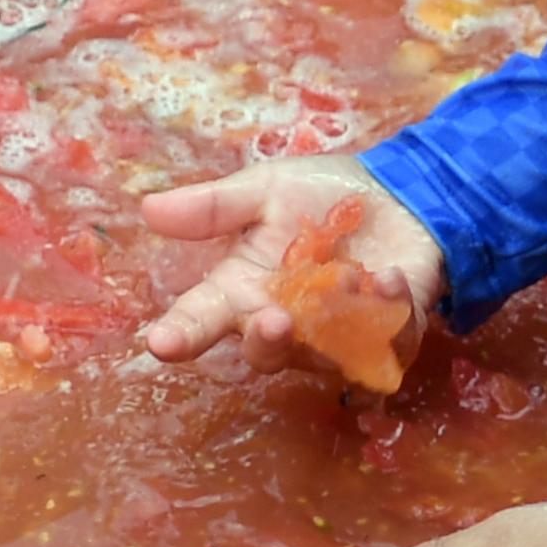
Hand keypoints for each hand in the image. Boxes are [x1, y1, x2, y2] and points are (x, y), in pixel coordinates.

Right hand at [136, 153, 447, 375]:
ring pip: (325, 357)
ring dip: (332, 325)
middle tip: (273, 319)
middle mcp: (286, 323)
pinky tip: (386, 279)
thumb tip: (148, 208)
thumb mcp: (265, 189)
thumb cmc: (322, 194)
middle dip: (266, 343)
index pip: (204, 318)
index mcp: (245, 289)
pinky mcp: (390, 335)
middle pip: (265, 353)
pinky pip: (388, 342)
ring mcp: (338, 336)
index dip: (181, 334)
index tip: (160, 343)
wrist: (397, 189)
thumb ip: (215, 207)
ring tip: (347, 279)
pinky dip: (388, 312)